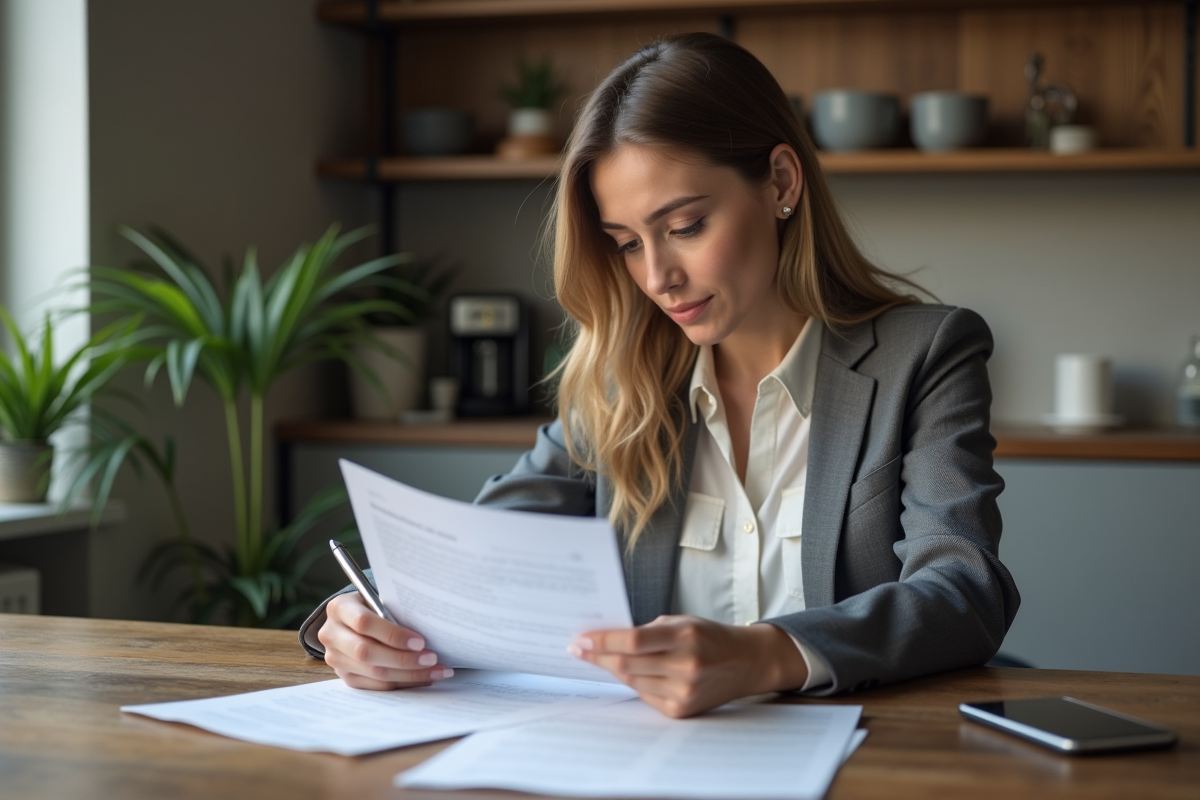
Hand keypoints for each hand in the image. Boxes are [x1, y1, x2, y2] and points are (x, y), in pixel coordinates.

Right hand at [317, 593, 452, 689]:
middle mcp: (331, 634)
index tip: (420, 641)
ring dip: (409, 674)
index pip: (364, 623)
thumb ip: (394, 610)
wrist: (352, 619)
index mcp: (339, 608)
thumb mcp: (380, 599)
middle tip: (432, 659)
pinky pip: (376, 685)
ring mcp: (335, 658)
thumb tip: (430, 628)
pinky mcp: (345, 676)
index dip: (393, 634)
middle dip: (404, 659)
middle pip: (366, 652)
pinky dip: (403, 683)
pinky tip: (423, 678)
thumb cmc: (374, 605)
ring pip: (374, 672)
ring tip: (436, 670)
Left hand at [568, 615, 808, 717]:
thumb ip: (648, 630)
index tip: (580, 639)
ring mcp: (684, 692)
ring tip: (602, 657)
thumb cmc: (709, 637)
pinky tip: (633, 673)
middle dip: (597, 657)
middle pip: (627, 664)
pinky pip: (644, 696)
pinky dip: (635, 683)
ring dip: (613, 669)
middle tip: (579, 649)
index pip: (632, 641)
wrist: (746, 663)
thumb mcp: (682, 621)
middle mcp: (686, 666)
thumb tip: (606, 639)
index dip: (602, 641)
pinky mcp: (682, 710)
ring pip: (632, 681)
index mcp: (685, 636)